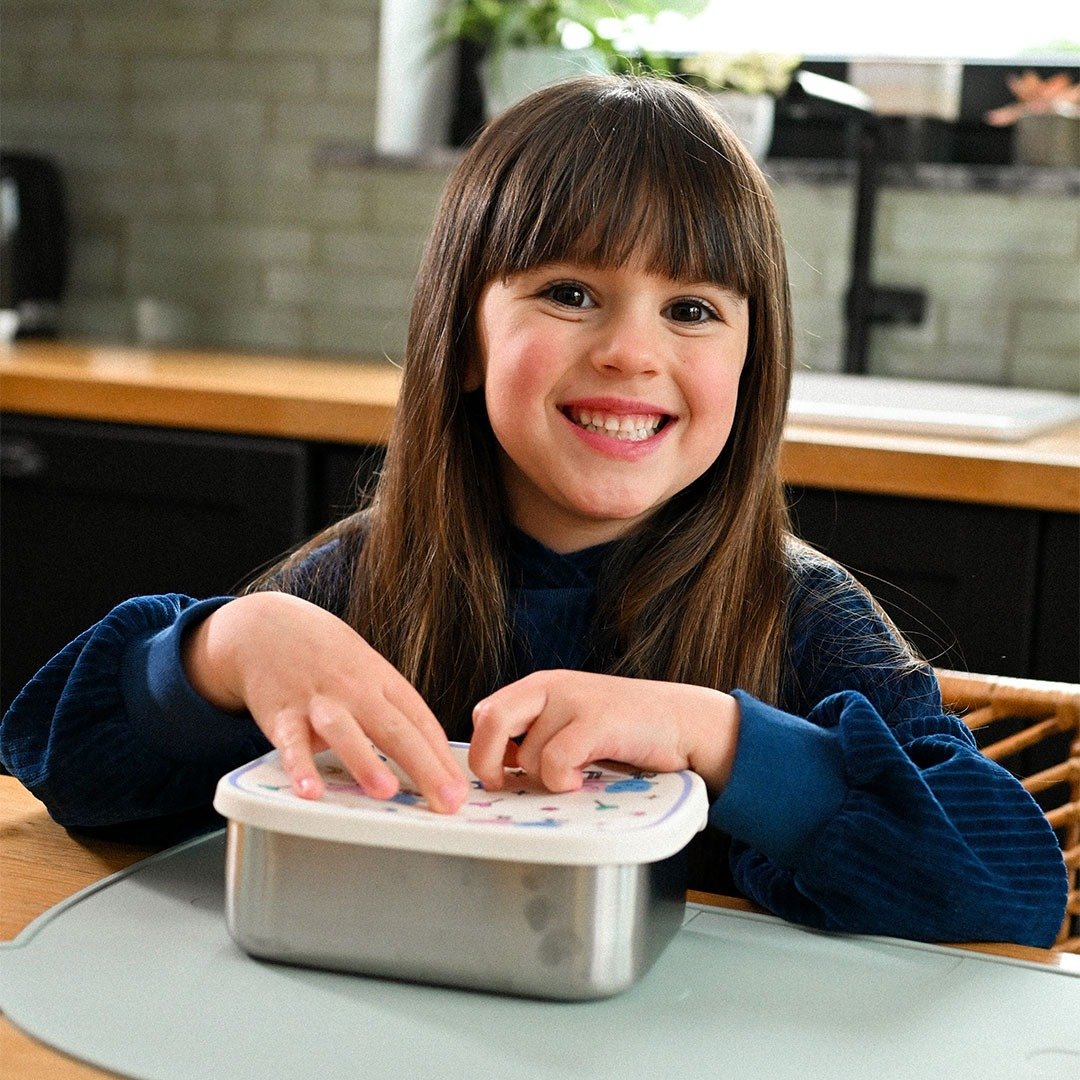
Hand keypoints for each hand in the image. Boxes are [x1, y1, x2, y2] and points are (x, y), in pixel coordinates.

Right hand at [183, 593, 468, 812]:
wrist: (269, 627)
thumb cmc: (329, 659)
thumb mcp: (369, 673)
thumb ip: (394, 712)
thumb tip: (430, 758)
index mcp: (383, 683)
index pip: (421, 722)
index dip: (443, 758)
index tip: (460, 790)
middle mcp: (356, 691)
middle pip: (395, 730)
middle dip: (425, 767)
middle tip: (447, 800)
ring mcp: (319, 702)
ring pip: (346, 732)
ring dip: (365, 762)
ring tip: (386, 791)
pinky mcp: (281, 715)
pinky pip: (291, 744)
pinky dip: (300, 768)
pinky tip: (310, 791)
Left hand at [468, 670, 739, 796]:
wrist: (683, 722)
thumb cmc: (626, 731)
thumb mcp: (571, 722)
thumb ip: (536, 734)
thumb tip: (498, 767)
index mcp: (540, 686)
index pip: (485, 712)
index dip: (483, 747)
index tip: (498, 774)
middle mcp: (551, 686)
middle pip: (491, 721)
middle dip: (487, 761)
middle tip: (505, 784)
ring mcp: (575, 700)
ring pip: (529, 754)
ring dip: (546, 777)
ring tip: (575, 773)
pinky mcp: (597, 720)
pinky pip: (556, 762)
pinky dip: (563, 780)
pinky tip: (582, 779)